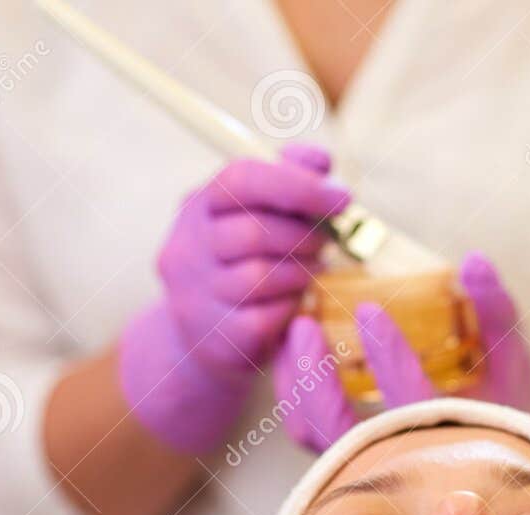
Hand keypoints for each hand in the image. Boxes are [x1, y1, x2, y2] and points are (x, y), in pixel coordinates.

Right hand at [118, 145, 350, 454]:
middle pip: (254, 231)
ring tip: (313, 268)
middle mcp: (186, 247)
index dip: (297, 184)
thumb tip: (322, 161)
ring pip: (260, 277)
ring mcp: (195, 295)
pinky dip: (290, 308)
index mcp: (198, 205)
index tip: (343, 198)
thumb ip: (290, 178)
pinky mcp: (214, 337)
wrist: (203, 337)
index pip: (241, 180)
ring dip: (301, 271)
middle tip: (327, 242)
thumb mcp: (258, 213)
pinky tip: (296, 302)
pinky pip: (265, 318)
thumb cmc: (243, 262)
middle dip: (304, 236)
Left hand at [272, 253, 529, 488]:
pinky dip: (295, 394)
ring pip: (313, 434)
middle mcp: (401, 461)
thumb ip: (494, 311)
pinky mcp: (346, 461)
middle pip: (341, 431)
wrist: (497, 463)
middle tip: (306, 324)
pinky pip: (308, 431)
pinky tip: (294, 354)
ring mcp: (368, 465)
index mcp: (448, 439)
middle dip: (317, 378)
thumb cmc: (503, 409)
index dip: (390, 356)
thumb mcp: (510, 361)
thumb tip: (473, 260)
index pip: (412, 403)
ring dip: (297, 384)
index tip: (370, 309)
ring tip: (295, 333)